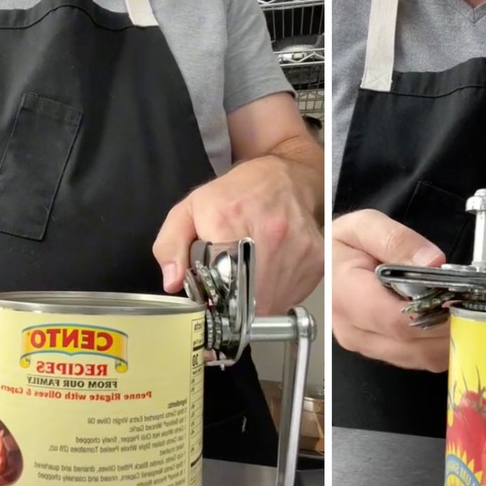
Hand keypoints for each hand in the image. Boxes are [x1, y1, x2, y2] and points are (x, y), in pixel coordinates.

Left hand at [153, 156, 322, 315]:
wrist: (284, 178)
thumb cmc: (237, 194)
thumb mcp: (190, 209)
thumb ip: (170, 246)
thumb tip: (173, 282)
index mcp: (228, 220)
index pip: (219, 282)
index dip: (214, 300)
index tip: (213, 300)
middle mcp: (268, 233)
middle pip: (248, 300)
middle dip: (237, 306)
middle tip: (232, 293)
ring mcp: (296, 246)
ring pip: (273, 303)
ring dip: (259, 302)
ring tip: (253, 277)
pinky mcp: (315, 258)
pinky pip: (293, 295)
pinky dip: (279, 293)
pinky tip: (271, 272)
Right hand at [333, 209, 450, 371]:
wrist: (325, 261)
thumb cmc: (341, 244)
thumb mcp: (364, 226)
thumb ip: (397, 240)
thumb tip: (432, 262)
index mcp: (345, 296)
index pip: (398, 320)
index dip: (436, 312)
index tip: (462, 294)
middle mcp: (353, 329)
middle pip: (415, 343)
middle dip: (450, 323)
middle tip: (472, 300)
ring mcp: (365, 345)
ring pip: (421, 357)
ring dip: (448, 336)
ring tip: (462, 307)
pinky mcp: (377, 351)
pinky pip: (418, 359)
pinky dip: (439, 343)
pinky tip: (447, 319)